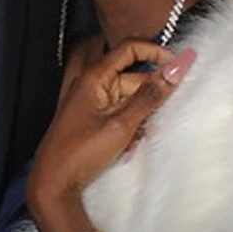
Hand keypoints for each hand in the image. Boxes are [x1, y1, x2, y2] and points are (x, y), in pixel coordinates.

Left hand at [30, 41, 195, 217]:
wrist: (54, 184)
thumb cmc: (78, 153)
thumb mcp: (121, 124)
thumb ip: (151, 96)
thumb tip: (176, 68)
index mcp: (94, 77)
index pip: (130, 48)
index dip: (156, 52)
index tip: (178, 66)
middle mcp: (92, 85)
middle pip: (134, 78)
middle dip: (151, 97)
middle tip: (160, 115)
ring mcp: (93, 103)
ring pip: (131, 99)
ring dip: (142, 117)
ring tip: (138, 138)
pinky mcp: (95, 120)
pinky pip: (122, 114)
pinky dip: (131, 127)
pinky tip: (128, 147)